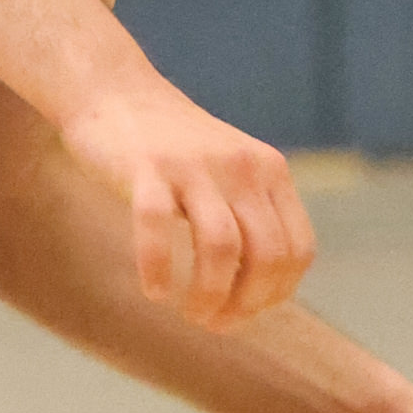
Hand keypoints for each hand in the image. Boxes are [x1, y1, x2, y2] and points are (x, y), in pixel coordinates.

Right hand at [55, 77, 314, 329]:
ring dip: (209, 296)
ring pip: (221, 249)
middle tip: (213, 323)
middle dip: (245, 304)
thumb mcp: (228, 172)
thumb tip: (258, 293)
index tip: (243, 314)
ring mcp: (194, 166)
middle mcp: (240, 167)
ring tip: (190, 314)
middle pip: (266, 255)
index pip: (296, 250)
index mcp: (269, 171)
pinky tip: (155, 291)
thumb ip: (250, 216)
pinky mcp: (146, 168)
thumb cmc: (171, 147)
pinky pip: (155, 229)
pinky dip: (157, 270)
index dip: (275, 294)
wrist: (116, 90)